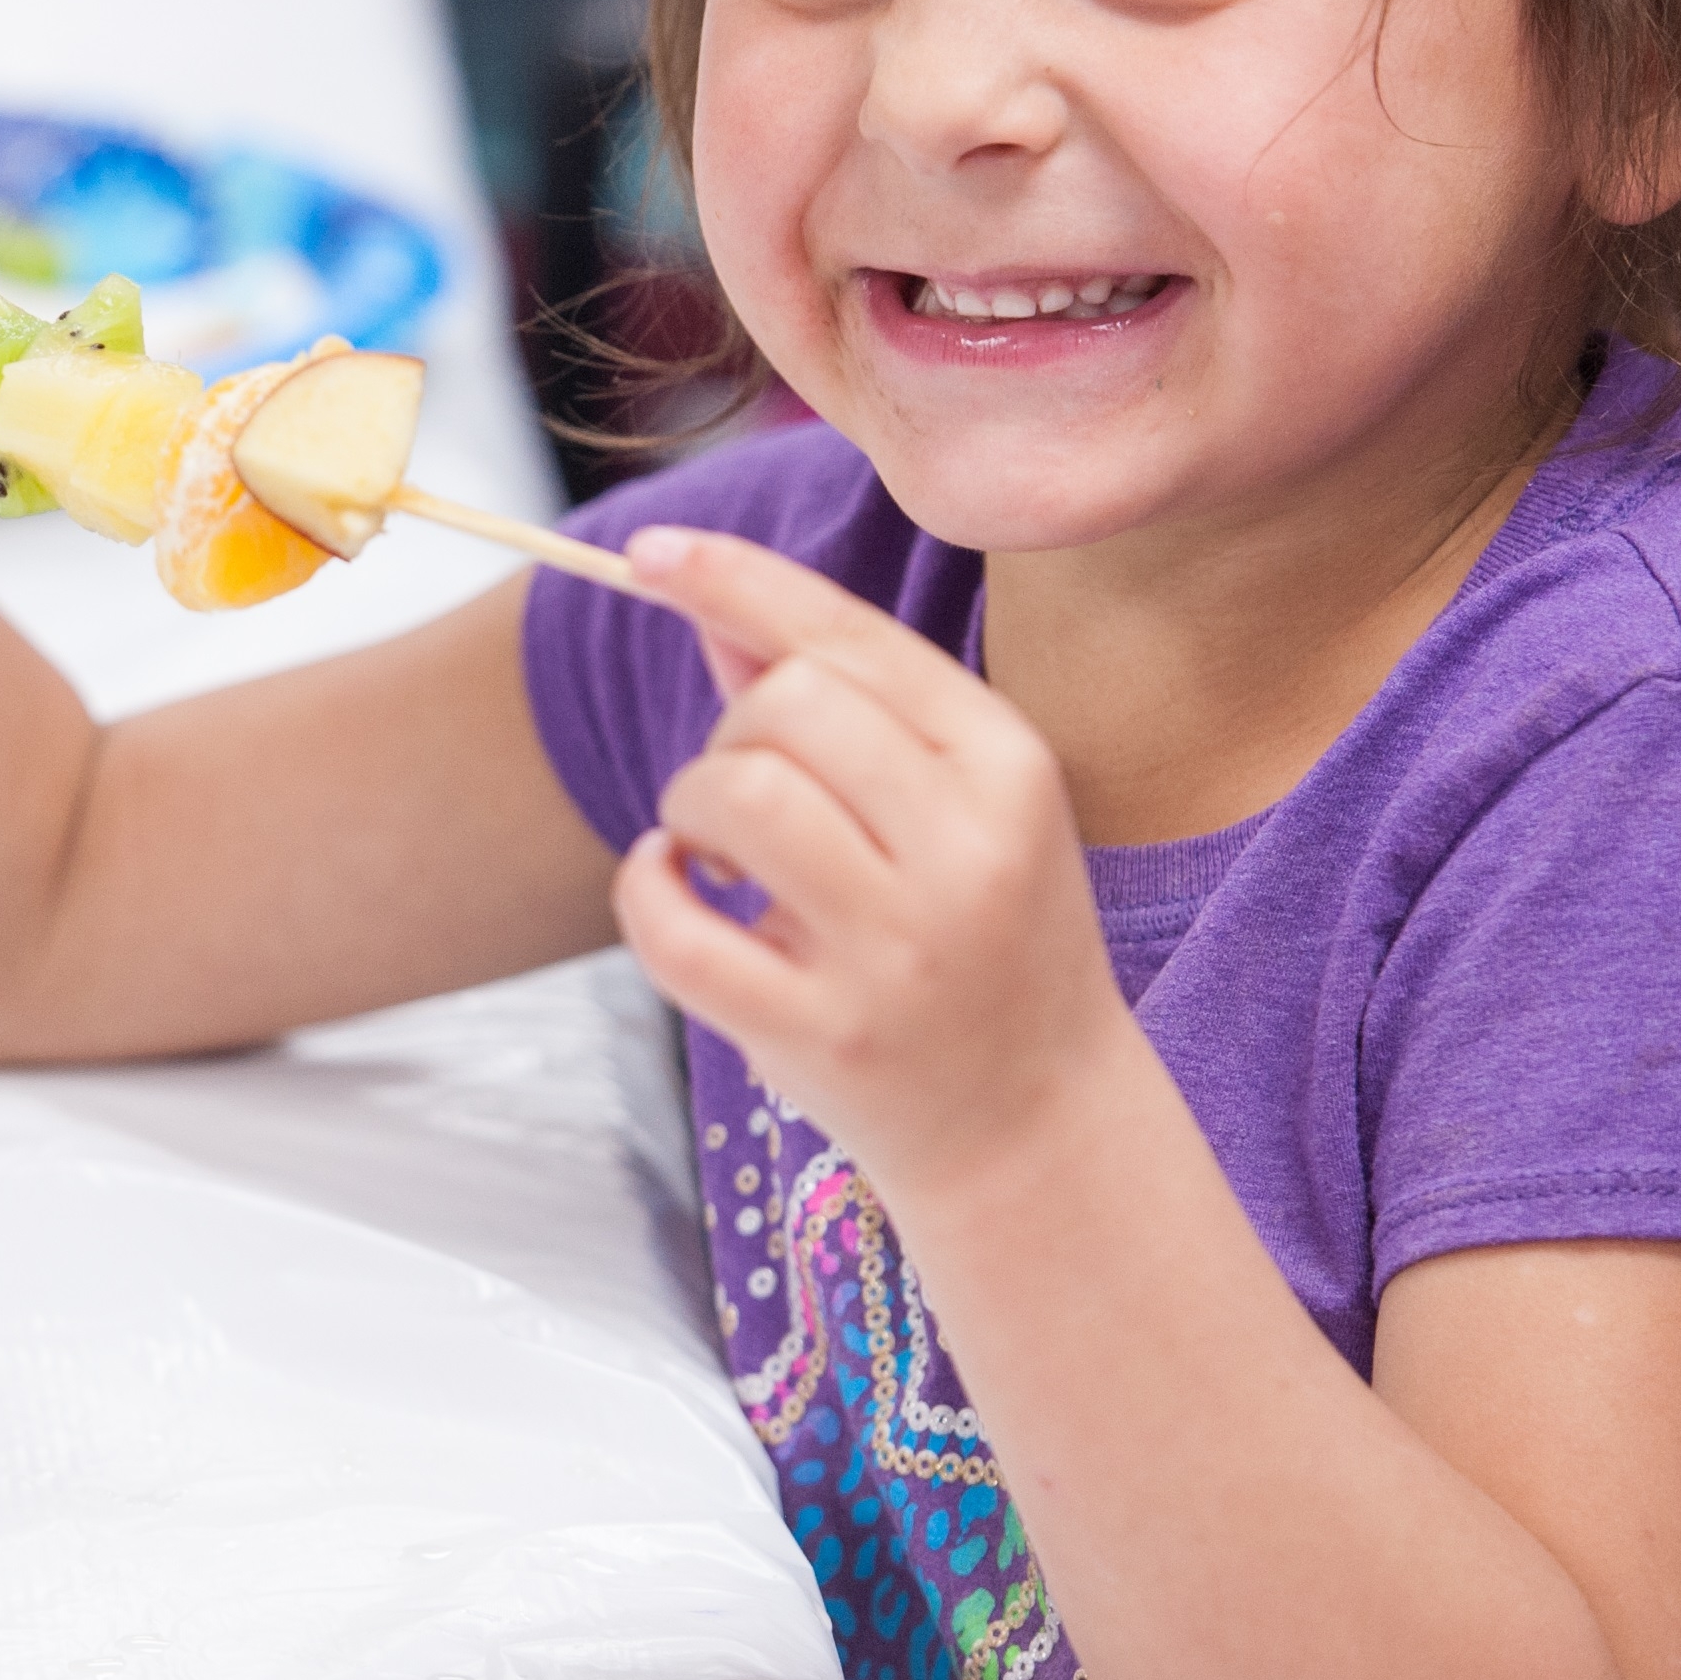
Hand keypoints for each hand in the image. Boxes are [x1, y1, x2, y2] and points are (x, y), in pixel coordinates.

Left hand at [612, 526, 1140, 1205]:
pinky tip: (679, 894)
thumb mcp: (947, 803)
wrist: (1036, 1127)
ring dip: (690, 810)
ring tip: (716, 852)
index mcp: (1010, 765)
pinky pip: (678, 928)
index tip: (644, 552)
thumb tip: (705, 594)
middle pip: (786, 703)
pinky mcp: (826, 1037)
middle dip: (730, 733)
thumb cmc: (979, 940)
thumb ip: (834, 696)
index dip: (734, 579)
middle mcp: (971, 850)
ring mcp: (901, 951)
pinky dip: (647, 895)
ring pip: (736, 795)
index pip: (849, 636)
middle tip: (744, 800)